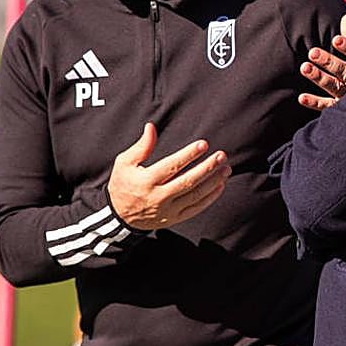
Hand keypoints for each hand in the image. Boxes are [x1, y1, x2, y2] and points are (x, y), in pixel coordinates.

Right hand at [107, 123, 229, 229]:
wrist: (119, 217)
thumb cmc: (123, 184)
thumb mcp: (124, 163)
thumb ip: (141, 146)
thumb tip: (152, 127)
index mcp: (146, 181)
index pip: (171, 166)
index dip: (188, 155)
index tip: (203, 145)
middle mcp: (158, 197)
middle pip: (188, 182)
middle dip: (207, 168)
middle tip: (221, 156)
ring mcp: (167, 210)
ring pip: (195, 195)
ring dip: (213, 182)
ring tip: (226, 168)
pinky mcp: (173, 219)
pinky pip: (196, 208)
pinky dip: (210, 198)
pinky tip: (220, 185)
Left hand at [298, 14, 345, 110]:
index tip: (336, 39)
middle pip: (344, 72)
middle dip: (329, 62)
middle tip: (312, 52)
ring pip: (334, 87)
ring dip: (319, 78)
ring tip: (304, 67)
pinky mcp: (342, 107)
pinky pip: (328, 106)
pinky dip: (315, 103)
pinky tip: (301, 97)